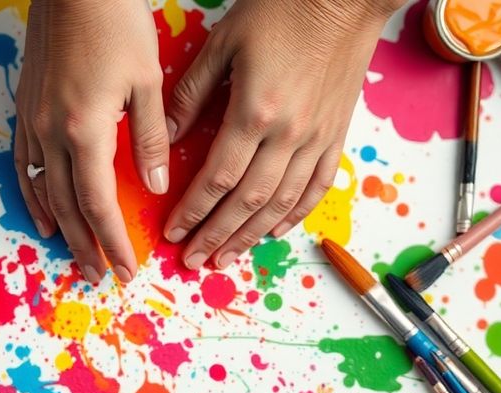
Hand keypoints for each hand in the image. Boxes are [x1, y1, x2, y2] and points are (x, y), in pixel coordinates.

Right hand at [14, 0, 170, 282]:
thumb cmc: (115, 24)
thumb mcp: (147, 81)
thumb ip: (150, 139)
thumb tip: (153, 187)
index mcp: (85, 130)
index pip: (99, 204)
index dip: (112, 241)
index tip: (127, 269)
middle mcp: (52, 133)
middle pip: (67, 207)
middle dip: (87, 246)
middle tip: (103, 276)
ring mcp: (33, 122)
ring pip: (43, 191)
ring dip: (61, 228)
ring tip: (75, 255)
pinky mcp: (25, 109)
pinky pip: (23, 165)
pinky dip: (32, 195)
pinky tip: (42, 214)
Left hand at [164, 0, 404, 269]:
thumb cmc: (280, 10)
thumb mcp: (223, 43)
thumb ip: (191, 94)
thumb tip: (164, 138)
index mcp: (255, 112)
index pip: (216, 179)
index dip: (192, 212)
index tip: (173, 233)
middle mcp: (288, 135)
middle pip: (246, 202)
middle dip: (216, 236)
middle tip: (194, 261)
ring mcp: (317, 139)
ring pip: (281, 204)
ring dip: (251, 237)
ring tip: (227, 258)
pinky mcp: (336, 135)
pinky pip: (316, 187)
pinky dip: (294, 215)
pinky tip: (275, 233)